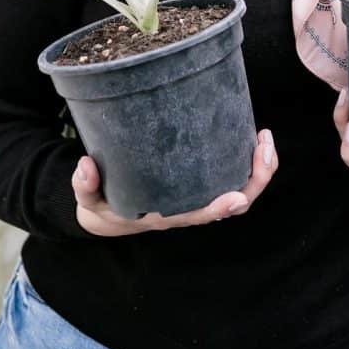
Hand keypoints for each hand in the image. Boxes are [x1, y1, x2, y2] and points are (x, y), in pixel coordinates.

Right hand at [71, 128, 277, 236]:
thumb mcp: (89, 200)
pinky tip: (251, 134)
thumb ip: (85, 186)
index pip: (201, 215)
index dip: (220, 207)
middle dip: (256, 177)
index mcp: (168, 215)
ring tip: (264, 136)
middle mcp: (191, 206)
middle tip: (263, 144)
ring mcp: (201, 193)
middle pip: (236, 202)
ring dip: (260, 167)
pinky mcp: (203, 178)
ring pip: (242, 188)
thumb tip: (84, 166)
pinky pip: (234, 173)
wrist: (110, 212)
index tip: (236, 196)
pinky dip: (248, 158)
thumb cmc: (104, 204)